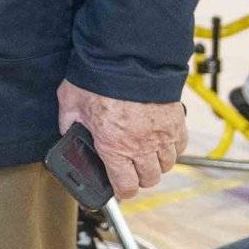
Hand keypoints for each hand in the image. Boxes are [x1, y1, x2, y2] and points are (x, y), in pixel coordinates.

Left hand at [55, 82, 183, 199]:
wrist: (129, 57)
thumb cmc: (99, 78)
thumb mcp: (71, 104)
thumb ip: (69, 124)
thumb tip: (68, 134)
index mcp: (114, 146)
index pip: (125, 186)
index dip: (121, 191)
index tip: (118, 188)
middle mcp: (141, 145)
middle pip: (149, 179)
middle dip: (138, 178)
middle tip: (129, 169)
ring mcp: (162, 134)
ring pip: (166, 165)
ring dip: (155, 164)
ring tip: (144, 154)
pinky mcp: (176, 121)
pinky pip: (180, 146)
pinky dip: (171, 148)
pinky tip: (159, 140)